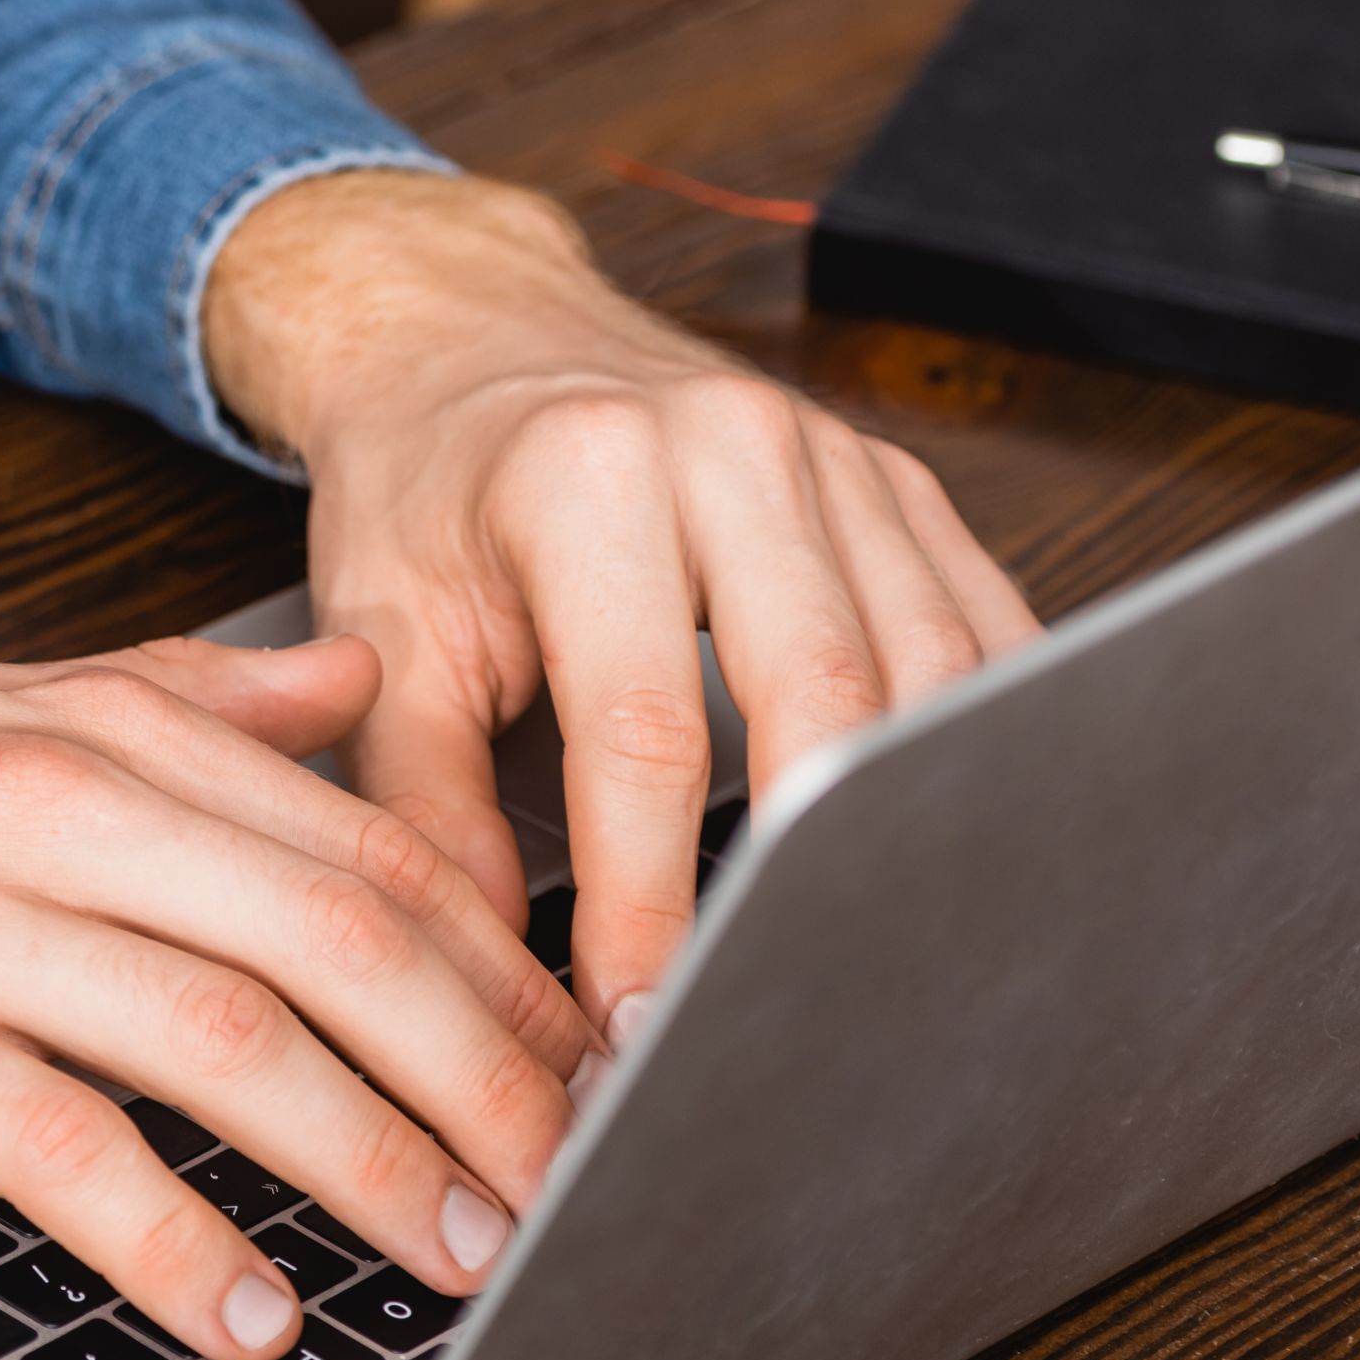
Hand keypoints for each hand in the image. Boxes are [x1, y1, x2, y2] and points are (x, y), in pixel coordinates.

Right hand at [0, 638, 595, 1359]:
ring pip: (226, 1036)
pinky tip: (242, 1315)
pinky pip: (56, 1144)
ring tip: (461, 1260)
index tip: (586, 1064)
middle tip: (578, 1184)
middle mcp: (40, 799)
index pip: (360, 845)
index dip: (499, 965)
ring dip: (370, 1166)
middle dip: (486, 1074)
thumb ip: (175, 695)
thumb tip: (353, 683)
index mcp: (90, 726)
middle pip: (336, 936)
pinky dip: (171, 1240)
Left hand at [203, 170, 1039, 1043]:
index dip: (652, 900)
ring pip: (933, 669)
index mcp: (588, 478)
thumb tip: (494, 974)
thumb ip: (424, 804)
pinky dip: (977, 742)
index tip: (639, 1023)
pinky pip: (982, 627)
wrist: (471, 336)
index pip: (646, 735)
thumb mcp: (377, 632)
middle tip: (772, 1011)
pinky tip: (952, 835)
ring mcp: (838, 460)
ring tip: (868, 952)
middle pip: (827, 698)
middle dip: (810, 875)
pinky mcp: (900, 487)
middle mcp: (732, 447)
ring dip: (914, 821)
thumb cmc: (424, 487)